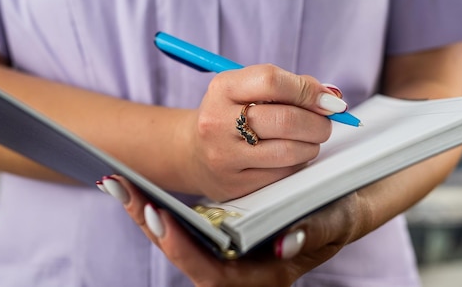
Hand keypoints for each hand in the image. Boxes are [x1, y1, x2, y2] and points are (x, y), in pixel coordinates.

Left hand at [103, 176, 368, 286]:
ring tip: (119, 185)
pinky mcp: (219, 230)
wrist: (341, 203)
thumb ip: (317, 231)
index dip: (184, 250)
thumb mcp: (335, 222)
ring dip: (147, 213)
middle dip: (151, 226)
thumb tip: (288, 243)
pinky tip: (139, 186)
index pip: (213, 273)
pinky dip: (160, 206)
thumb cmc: (341, 215)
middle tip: (121, 193)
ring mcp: (226, 249)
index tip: (160, 221)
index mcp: (264, 276)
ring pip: (178, 239)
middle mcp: (239, 269)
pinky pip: (183, 223)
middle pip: (184, 256)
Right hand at [178, 64, 346, 200]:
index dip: (308, 89)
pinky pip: (283, 173)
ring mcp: (224, 156)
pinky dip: (297, 162)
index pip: (272, 81)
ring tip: (310, 138)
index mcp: (222, 89)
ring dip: (312, 144)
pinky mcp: (235, 184)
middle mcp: (218, 122)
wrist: (193, 152)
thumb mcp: (247, 89)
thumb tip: (332, 97)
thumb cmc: (232, 114)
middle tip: (326, 122)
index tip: (328, 99)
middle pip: (285, 120)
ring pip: (289, 151)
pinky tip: (291, 155)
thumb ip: (289, 86)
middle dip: (318, 122)